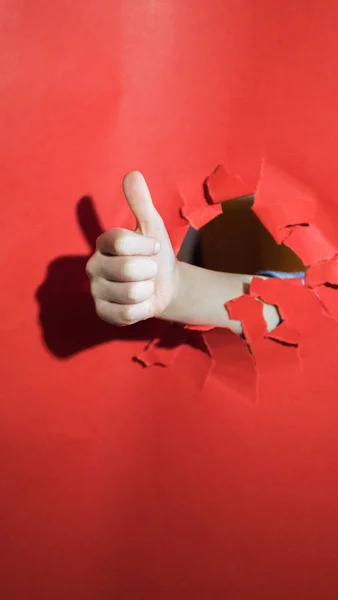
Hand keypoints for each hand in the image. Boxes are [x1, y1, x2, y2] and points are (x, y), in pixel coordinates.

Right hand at [86, 171, 177, 325]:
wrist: (166, 287)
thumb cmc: (156, 255)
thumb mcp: (152, 226)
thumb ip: (141, 202)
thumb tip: (132, 174)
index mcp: (103, 243)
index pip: (121, 241)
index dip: (145, 246)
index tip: (154, 249)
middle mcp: (93, 266)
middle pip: (127, 269)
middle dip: (149, 270)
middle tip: (148, 271)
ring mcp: (96, 291)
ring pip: (131, 293)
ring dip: (148, 290)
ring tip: (145, 286)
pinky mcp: (103, 312)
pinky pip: (128, 313)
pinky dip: (143, 309)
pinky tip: (141, 303)